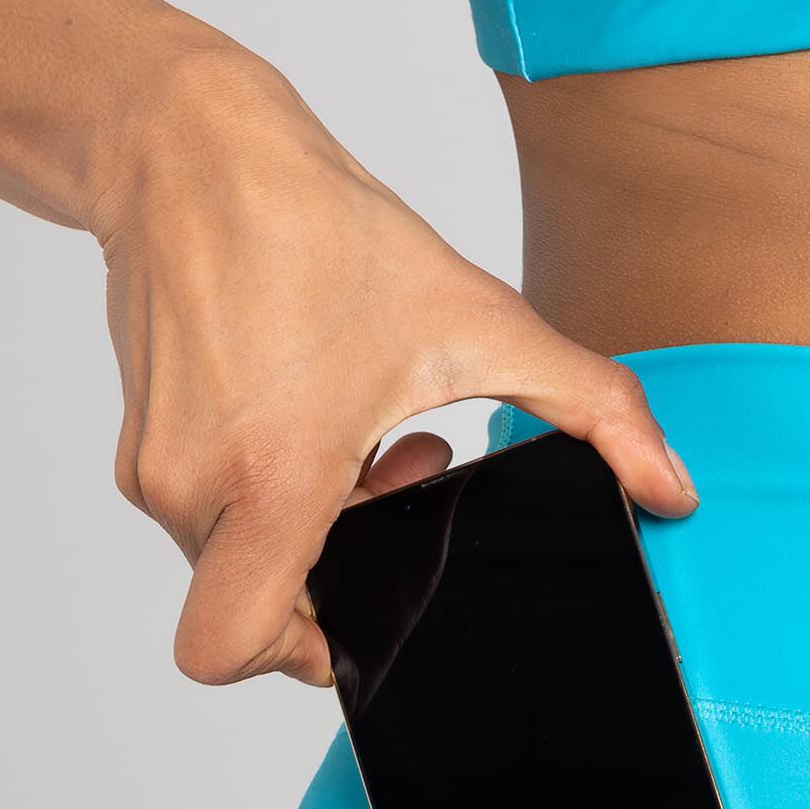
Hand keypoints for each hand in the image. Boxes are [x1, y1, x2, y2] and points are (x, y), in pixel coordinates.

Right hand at [92, 49, 698, 687]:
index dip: (302, 659)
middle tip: (395, 482)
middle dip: (347, 566)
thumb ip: (594, 411)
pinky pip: (211, 514)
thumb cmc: (316, 230)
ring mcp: (155, 470)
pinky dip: (270, 489)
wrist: (186, 149)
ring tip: (364, 438)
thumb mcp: (483, 322)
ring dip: (316, 522)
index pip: (233, 649)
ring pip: (241, 560)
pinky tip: (322, 416)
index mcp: (271, 479)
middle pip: (265, 607)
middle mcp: (196, 488)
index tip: (359, 613)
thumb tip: (671, 487)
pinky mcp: (138, 446)